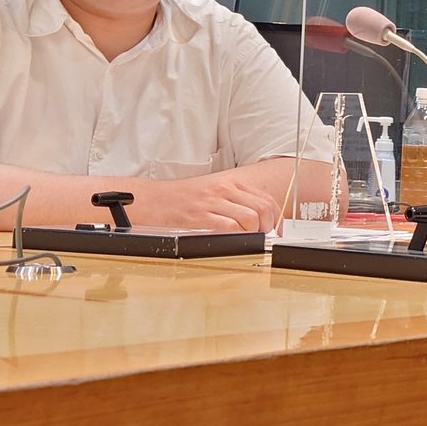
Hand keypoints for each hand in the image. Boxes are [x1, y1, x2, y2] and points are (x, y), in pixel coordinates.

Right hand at [142, 170, 285, 230]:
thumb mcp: (211, 192)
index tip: (275, 231)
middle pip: (263, 209)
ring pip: (250, 218)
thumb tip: (258, 220)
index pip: (265, 199)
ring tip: (245, 240)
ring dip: (253, 234)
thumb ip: (234, 202)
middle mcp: (223, 190)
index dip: (276, 219)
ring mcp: (212, 203)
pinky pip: (229, 228)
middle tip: (262, 238)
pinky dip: (236, 237)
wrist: (150, 201)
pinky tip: (230, 242)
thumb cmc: (180, 200)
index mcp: (229, 183)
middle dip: (268, 228)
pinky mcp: (200, 218)